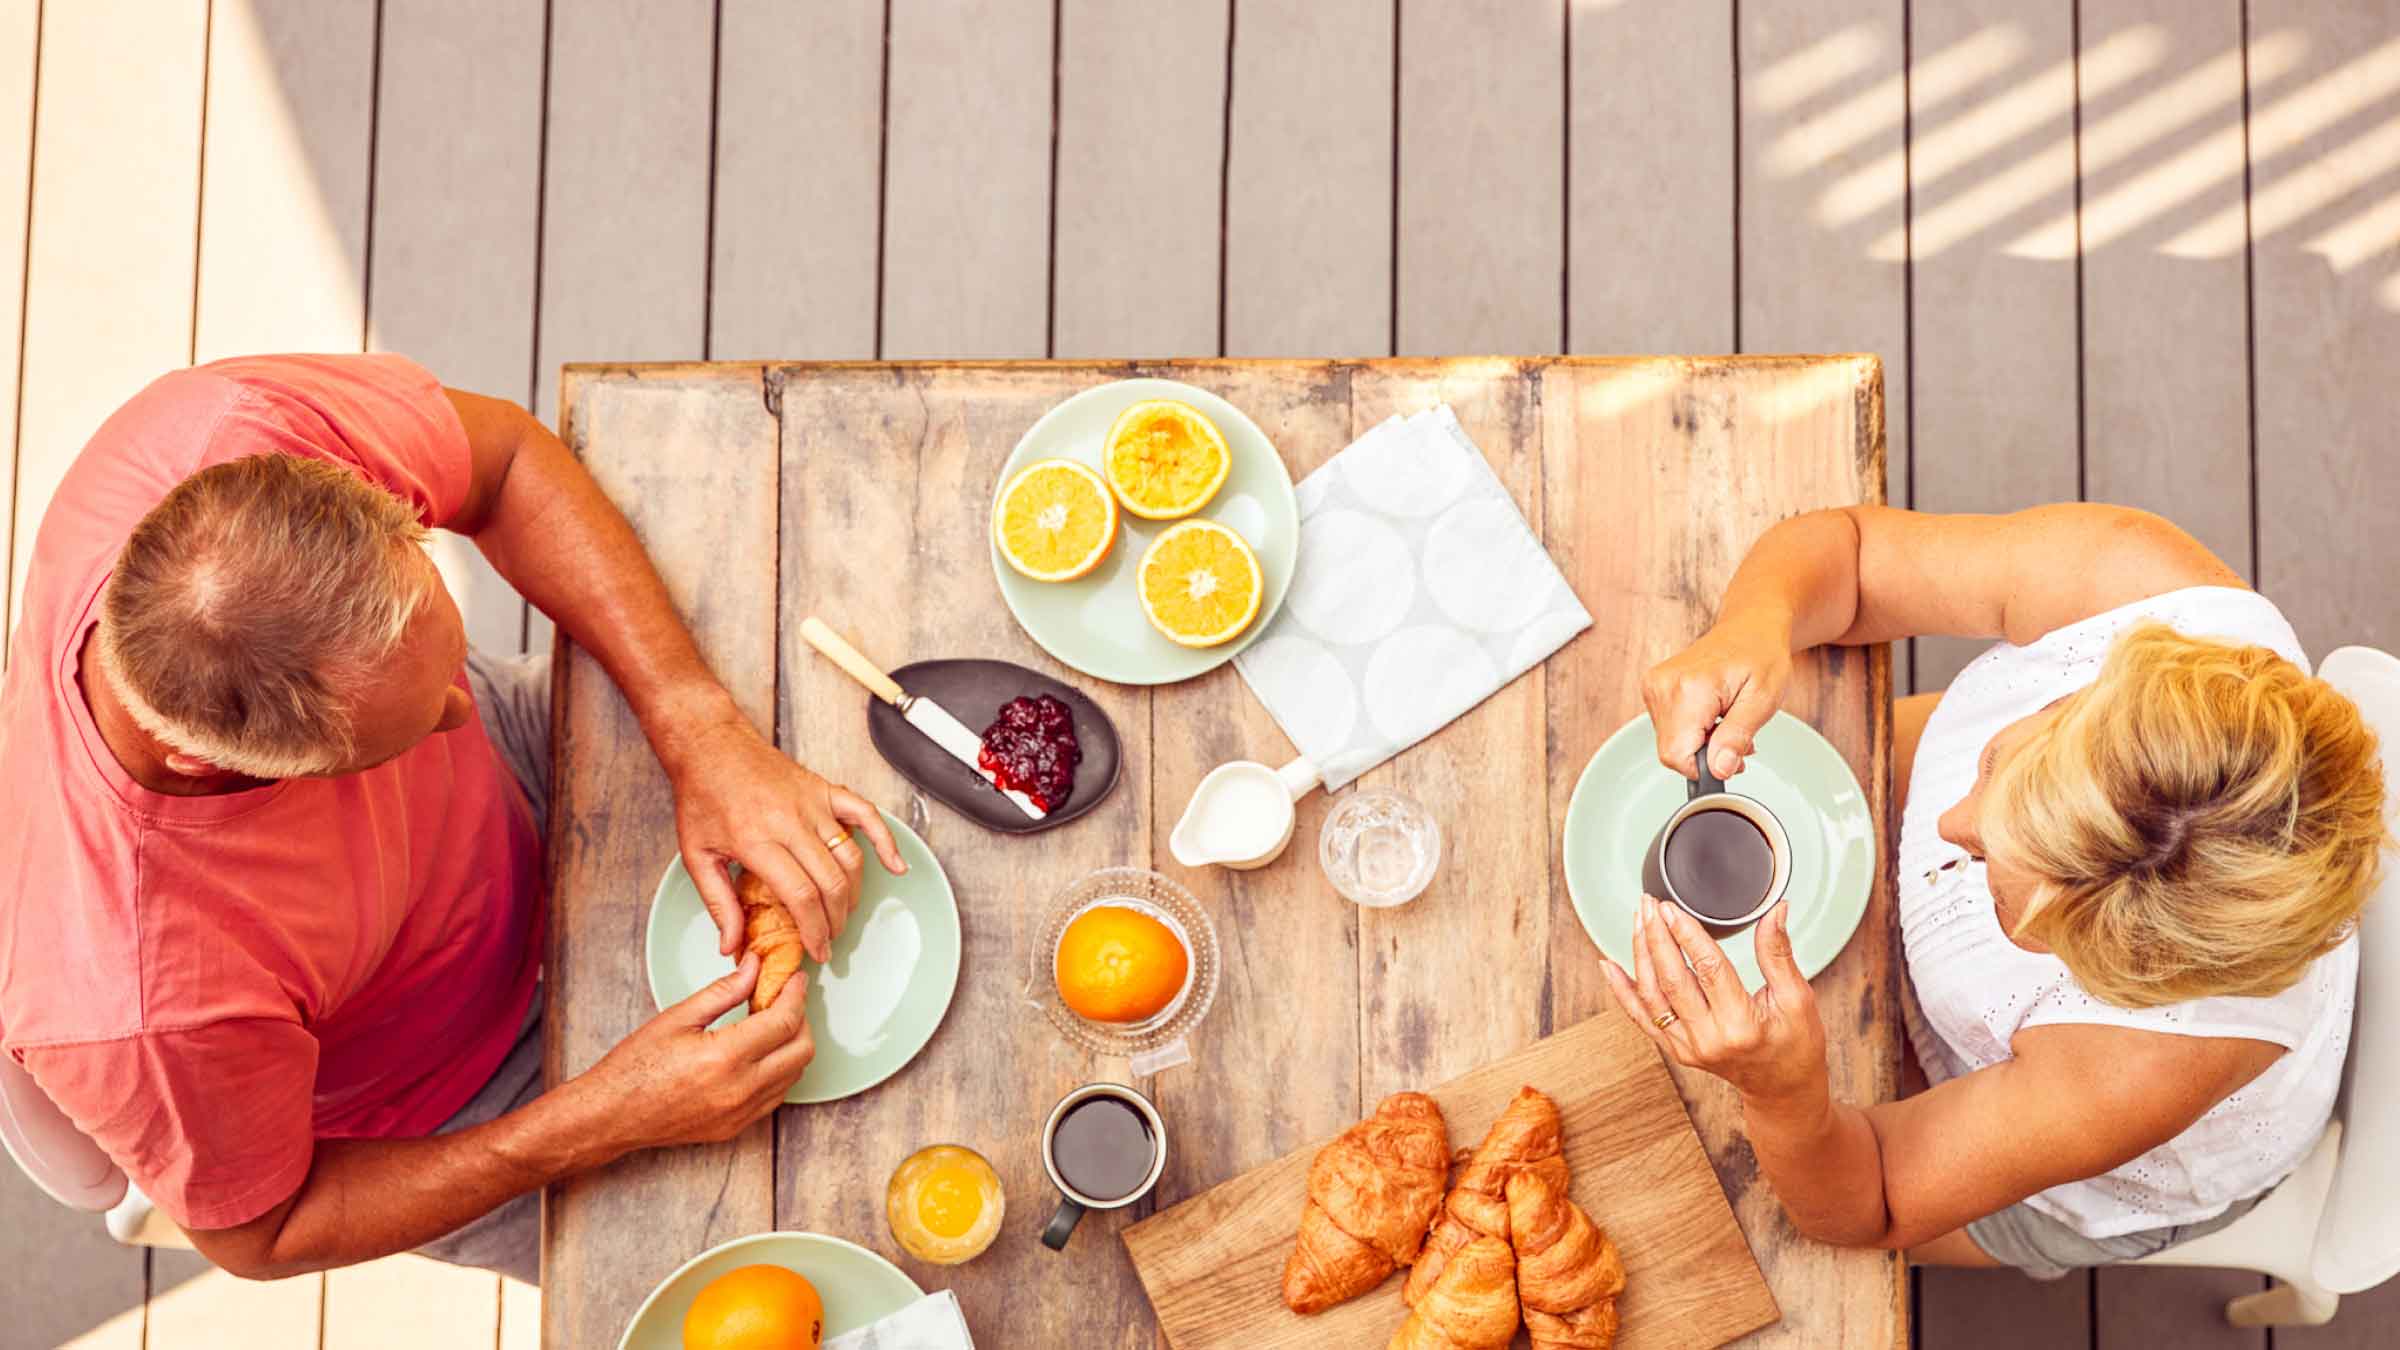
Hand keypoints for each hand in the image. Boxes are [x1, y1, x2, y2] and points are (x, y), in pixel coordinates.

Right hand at [578, 953, 815, 1149]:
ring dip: (792, 1046)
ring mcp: (740, 1114)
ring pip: (794, 1075)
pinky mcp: (735, 1128)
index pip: (785, 1021)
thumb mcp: (678, 1017)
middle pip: (802, 1051)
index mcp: (725, 1058)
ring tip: (770, 1023)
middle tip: (785, 999)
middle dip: (801, 1019)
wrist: (610, 1115)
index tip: (796, 979)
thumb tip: (755, 966)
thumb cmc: (635, 1066)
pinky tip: (759, 1053)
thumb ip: (724, 991)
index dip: (796, 995)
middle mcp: (740, 1090)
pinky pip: (775, 1097)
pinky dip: (779, 1071)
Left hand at [664, 712, 905, 960]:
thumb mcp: (696, 855)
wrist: (711, 746)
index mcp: (757, 840)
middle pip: (830, 881)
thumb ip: (718, 903)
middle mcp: (790, 821)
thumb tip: (730, 945)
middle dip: (835, 920)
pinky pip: (866, 814)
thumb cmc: (702, 798)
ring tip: (843, 914)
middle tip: (829, 939)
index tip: (816, 950)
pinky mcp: (825, 789)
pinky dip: (886, 841)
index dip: (814, 930)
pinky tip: (896, 865)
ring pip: (850, 856)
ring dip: (853, 893)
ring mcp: (812, 803)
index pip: (800, 895)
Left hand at [1601, 895, 1827, 1109]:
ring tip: (1638, 920)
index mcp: (1741, 1025)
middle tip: (1649, 904)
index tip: (1671, 908)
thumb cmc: (1795, 1045)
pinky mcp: (1676, 1050)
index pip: (1708, 969)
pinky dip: (1622, 990)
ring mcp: (1688, 1047)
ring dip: (1641, 954)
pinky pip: (1642, 1018)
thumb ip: (1778, 953)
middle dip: (1657, 936)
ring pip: (1652, 995)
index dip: (1687, 935)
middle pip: (1672, 979)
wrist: (1782, 1089)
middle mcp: (1708, 1039)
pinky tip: (1608, 965)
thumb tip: (1775, 910)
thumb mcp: (1797, 999)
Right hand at [1641, 615, 1791, 780]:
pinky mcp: (1653, 687)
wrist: (1750, 627)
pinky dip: (1690, 730)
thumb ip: (1737, 737)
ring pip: (1668, 743)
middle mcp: (1663, 685)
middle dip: (1706, 755)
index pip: (1677, 755)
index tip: (1731, 755)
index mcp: (1689, 689)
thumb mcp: (1763, 700)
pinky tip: (1711, 714)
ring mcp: (1653, 685)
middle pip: (1671, 751)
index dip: (1705, 766)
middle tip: (1735, 735)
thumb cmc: (1762, 656)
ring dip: (1699, 743)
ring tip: (1725, 721)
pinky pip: (1666, 728)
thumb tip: (1719, 770)